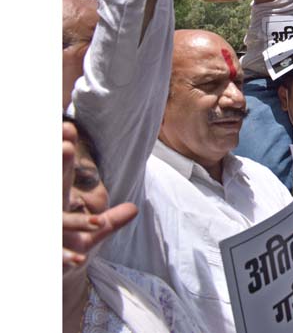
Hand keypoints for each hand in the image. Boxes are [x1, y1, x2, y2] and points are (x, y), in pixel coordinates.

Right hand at [62, 123, 137, 272]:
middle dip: (58, 166)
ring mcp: (48, 233)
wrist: (51, 276)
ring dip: (74, 222)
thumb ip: (111, 221)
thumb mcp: (91, 235)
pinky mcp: (45, 254)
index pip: (62, 174)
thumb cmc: (66, 249)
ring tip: (96, 220)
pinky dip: (66, 256)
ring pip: (58, 222)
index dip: (64, 152)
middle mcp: (50, 214)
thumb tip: (134, 209)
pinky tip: (78, 258)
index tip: (68, 127)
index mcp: (58, 203)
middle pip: (54, 188)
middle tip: (68, 146)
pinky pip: (54, 254)